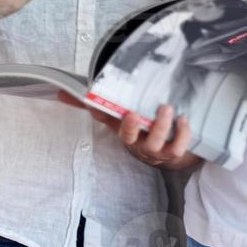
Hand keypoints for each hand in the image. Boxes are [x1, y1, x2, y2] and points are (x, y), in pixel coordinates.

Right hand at [57, 96, 202, 171]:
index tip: (130, 113)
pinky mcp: (176, 152)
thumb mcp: (115, 116)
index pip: (123, 132)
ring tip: (170, 110)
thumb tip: (61, 94)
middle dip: (149, 126)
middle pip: (142, 140)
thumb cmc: (137, 129)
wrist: (163, 150)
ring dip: (166, 128)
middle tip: (157, 108)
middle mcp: (142, 146)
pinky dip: (184, 135)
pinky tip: (185, 120)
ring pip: (162, 145)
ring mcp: (159, 151)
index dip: (126, 125)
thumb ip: (93, 105)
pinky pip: (180, 148)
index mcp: (127, 135)